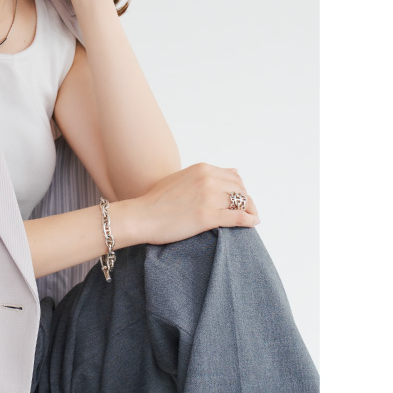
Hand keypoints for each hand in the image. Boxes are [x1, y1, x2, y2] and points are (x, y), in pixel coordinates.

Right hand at [127, 162, 259, 245]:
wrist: (140, 216)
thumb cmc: (156, 201)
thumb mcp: (182, 178)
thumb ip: (204, 175)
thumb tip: (233, 172)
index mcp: (202, 168)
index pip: (234, 177)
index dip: (240, 190)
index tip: (239, 200)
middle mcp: (208, 179)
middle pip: (241, 188)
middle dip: (247, 200)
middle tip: (248, 211)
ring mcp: (209, 196)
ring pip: (243, 201)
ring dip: (251, 210)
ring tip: (251, 218)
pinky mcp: (208, 215)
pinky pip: (239, 216)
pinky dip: (250, 220)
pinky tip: (252, 224)